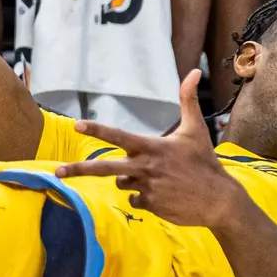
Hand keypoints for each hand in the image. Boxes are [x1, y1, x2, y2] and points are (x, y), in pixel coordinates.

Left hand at [56, 70, 247, 228]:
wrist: (219, 200)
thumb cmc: (205, 162)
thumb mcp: (196, 129)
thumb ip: (188, 100)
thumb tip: (193, 71)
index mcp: (152, 148)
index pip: (119, 136)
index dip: (97, 130)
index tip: (77, 125)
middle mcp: (145, 168)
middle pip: (104, 169)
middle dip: (78, 169)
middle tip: (57, 171)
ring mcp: (146, 188)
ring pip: (121, 183)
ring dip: (129, 180)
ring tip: (156, 179)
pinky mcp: (150, 205)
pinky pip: (134, 200)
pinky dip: (142, 197)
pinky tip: (162, 195)